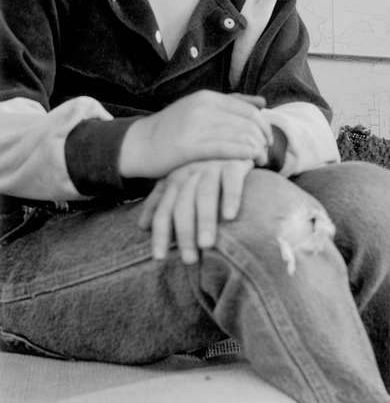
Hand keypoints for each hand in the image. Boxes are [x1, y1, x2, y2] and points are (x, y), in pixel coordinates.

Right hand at [120, 91, 272, 179]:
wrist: (139, 144)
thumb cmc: (174, 129)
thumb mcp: (200, 108)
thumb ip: (231, 104)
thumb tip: (262, 102)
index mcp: (208, 98)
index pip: (250, 111)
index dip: (265, 127)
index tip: (267, 141)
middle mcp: (203, 108)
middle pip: (249, 124)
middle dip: (263, 141)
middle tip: (265, 154)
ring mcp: (196, 126)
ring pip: (241, 137)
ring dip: (257, 151)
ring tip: (259, 161)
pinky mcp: (190, 146)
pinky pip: (227, 149)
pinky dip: (244, 156)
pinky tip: (249, 164)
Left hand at [138, 159, 252, 263]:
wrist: (235, 143)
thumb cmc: (207, 172)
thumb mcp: (181, 183)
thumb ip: (161, 201)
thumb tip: (141, 226)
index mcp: (175, 180)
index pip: (163, 210)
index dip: (160, 234)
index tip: (160, 258)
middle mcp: (191, 173)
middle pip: (182, 206)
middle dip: (184, 233)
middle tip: (189, 259)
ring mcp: (212, 167)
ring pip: (205, 196)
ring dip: (204, 221)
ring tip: (206, 245)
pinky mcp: (235, 164)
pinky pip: (231, 181)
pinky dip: (230, 198)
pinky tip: (230, 216)